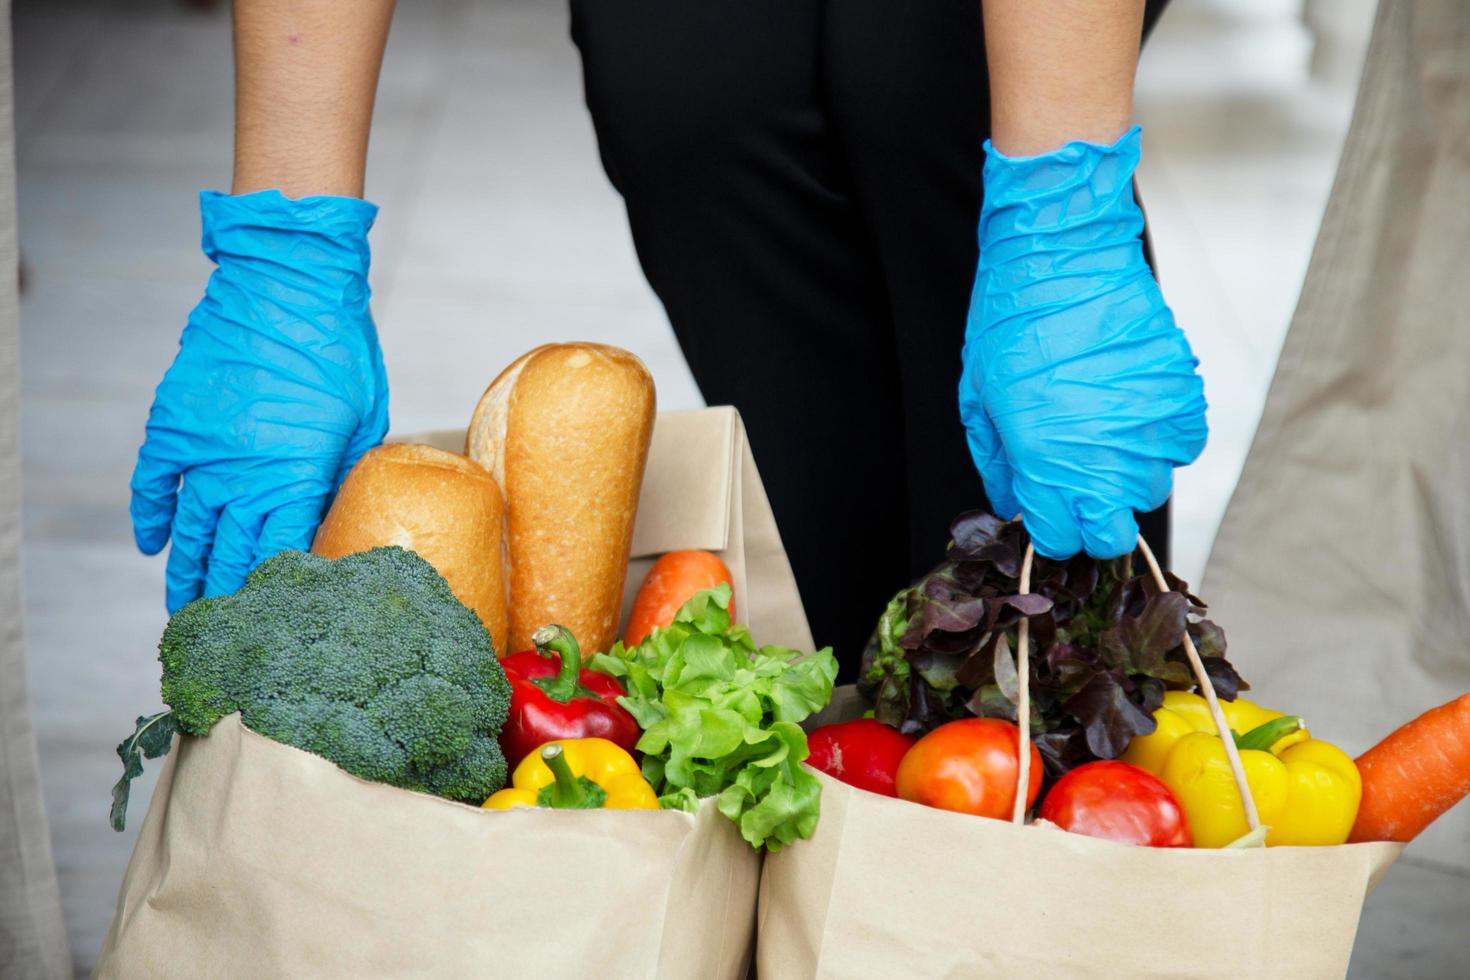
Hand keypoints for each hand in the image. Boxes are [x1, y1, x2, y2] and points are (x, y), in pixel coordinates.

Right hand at [130, 190, 388, 611]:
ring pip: (191, 529)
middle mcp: (246, 470)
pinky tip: (153, 545)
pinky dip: (151, 515)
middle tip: (220, 634)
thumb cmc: (341, 347)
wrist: (288, 281)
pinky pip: (154, 481)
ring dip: (186, 572)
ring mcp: (204, 447)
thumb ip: (346, 471)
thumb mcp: (365, 418)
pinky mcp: (174, 420)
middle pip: (231, 551)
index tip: (272, 623)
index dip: (274, 592)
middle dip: (226, 598)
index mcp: (299, 473)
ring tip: (184, 611)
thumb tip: (338, 512)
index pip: (281, 552)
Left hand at [959, 126, 1206, 558]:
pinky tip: (1135, 410)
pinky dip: (1163, 438)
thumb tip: (1013, 500)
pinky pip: (1183, 446)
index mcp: (1046, 464)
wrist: (1062, 259)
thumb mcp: (978, 401)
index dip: (1054, 530)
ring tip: (1104, 435)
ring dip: (1128, 476)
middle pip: (1115, 534)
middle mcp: (1103, 459)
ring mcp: (1149, 430)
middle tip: (1081, 487)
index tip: (1049, 510)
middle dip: (1097, 521)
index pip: (1065, 540)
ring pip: (1152, 490)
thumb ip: (998, 464)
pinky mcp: (1182, 397)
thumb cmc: (1010, 324)